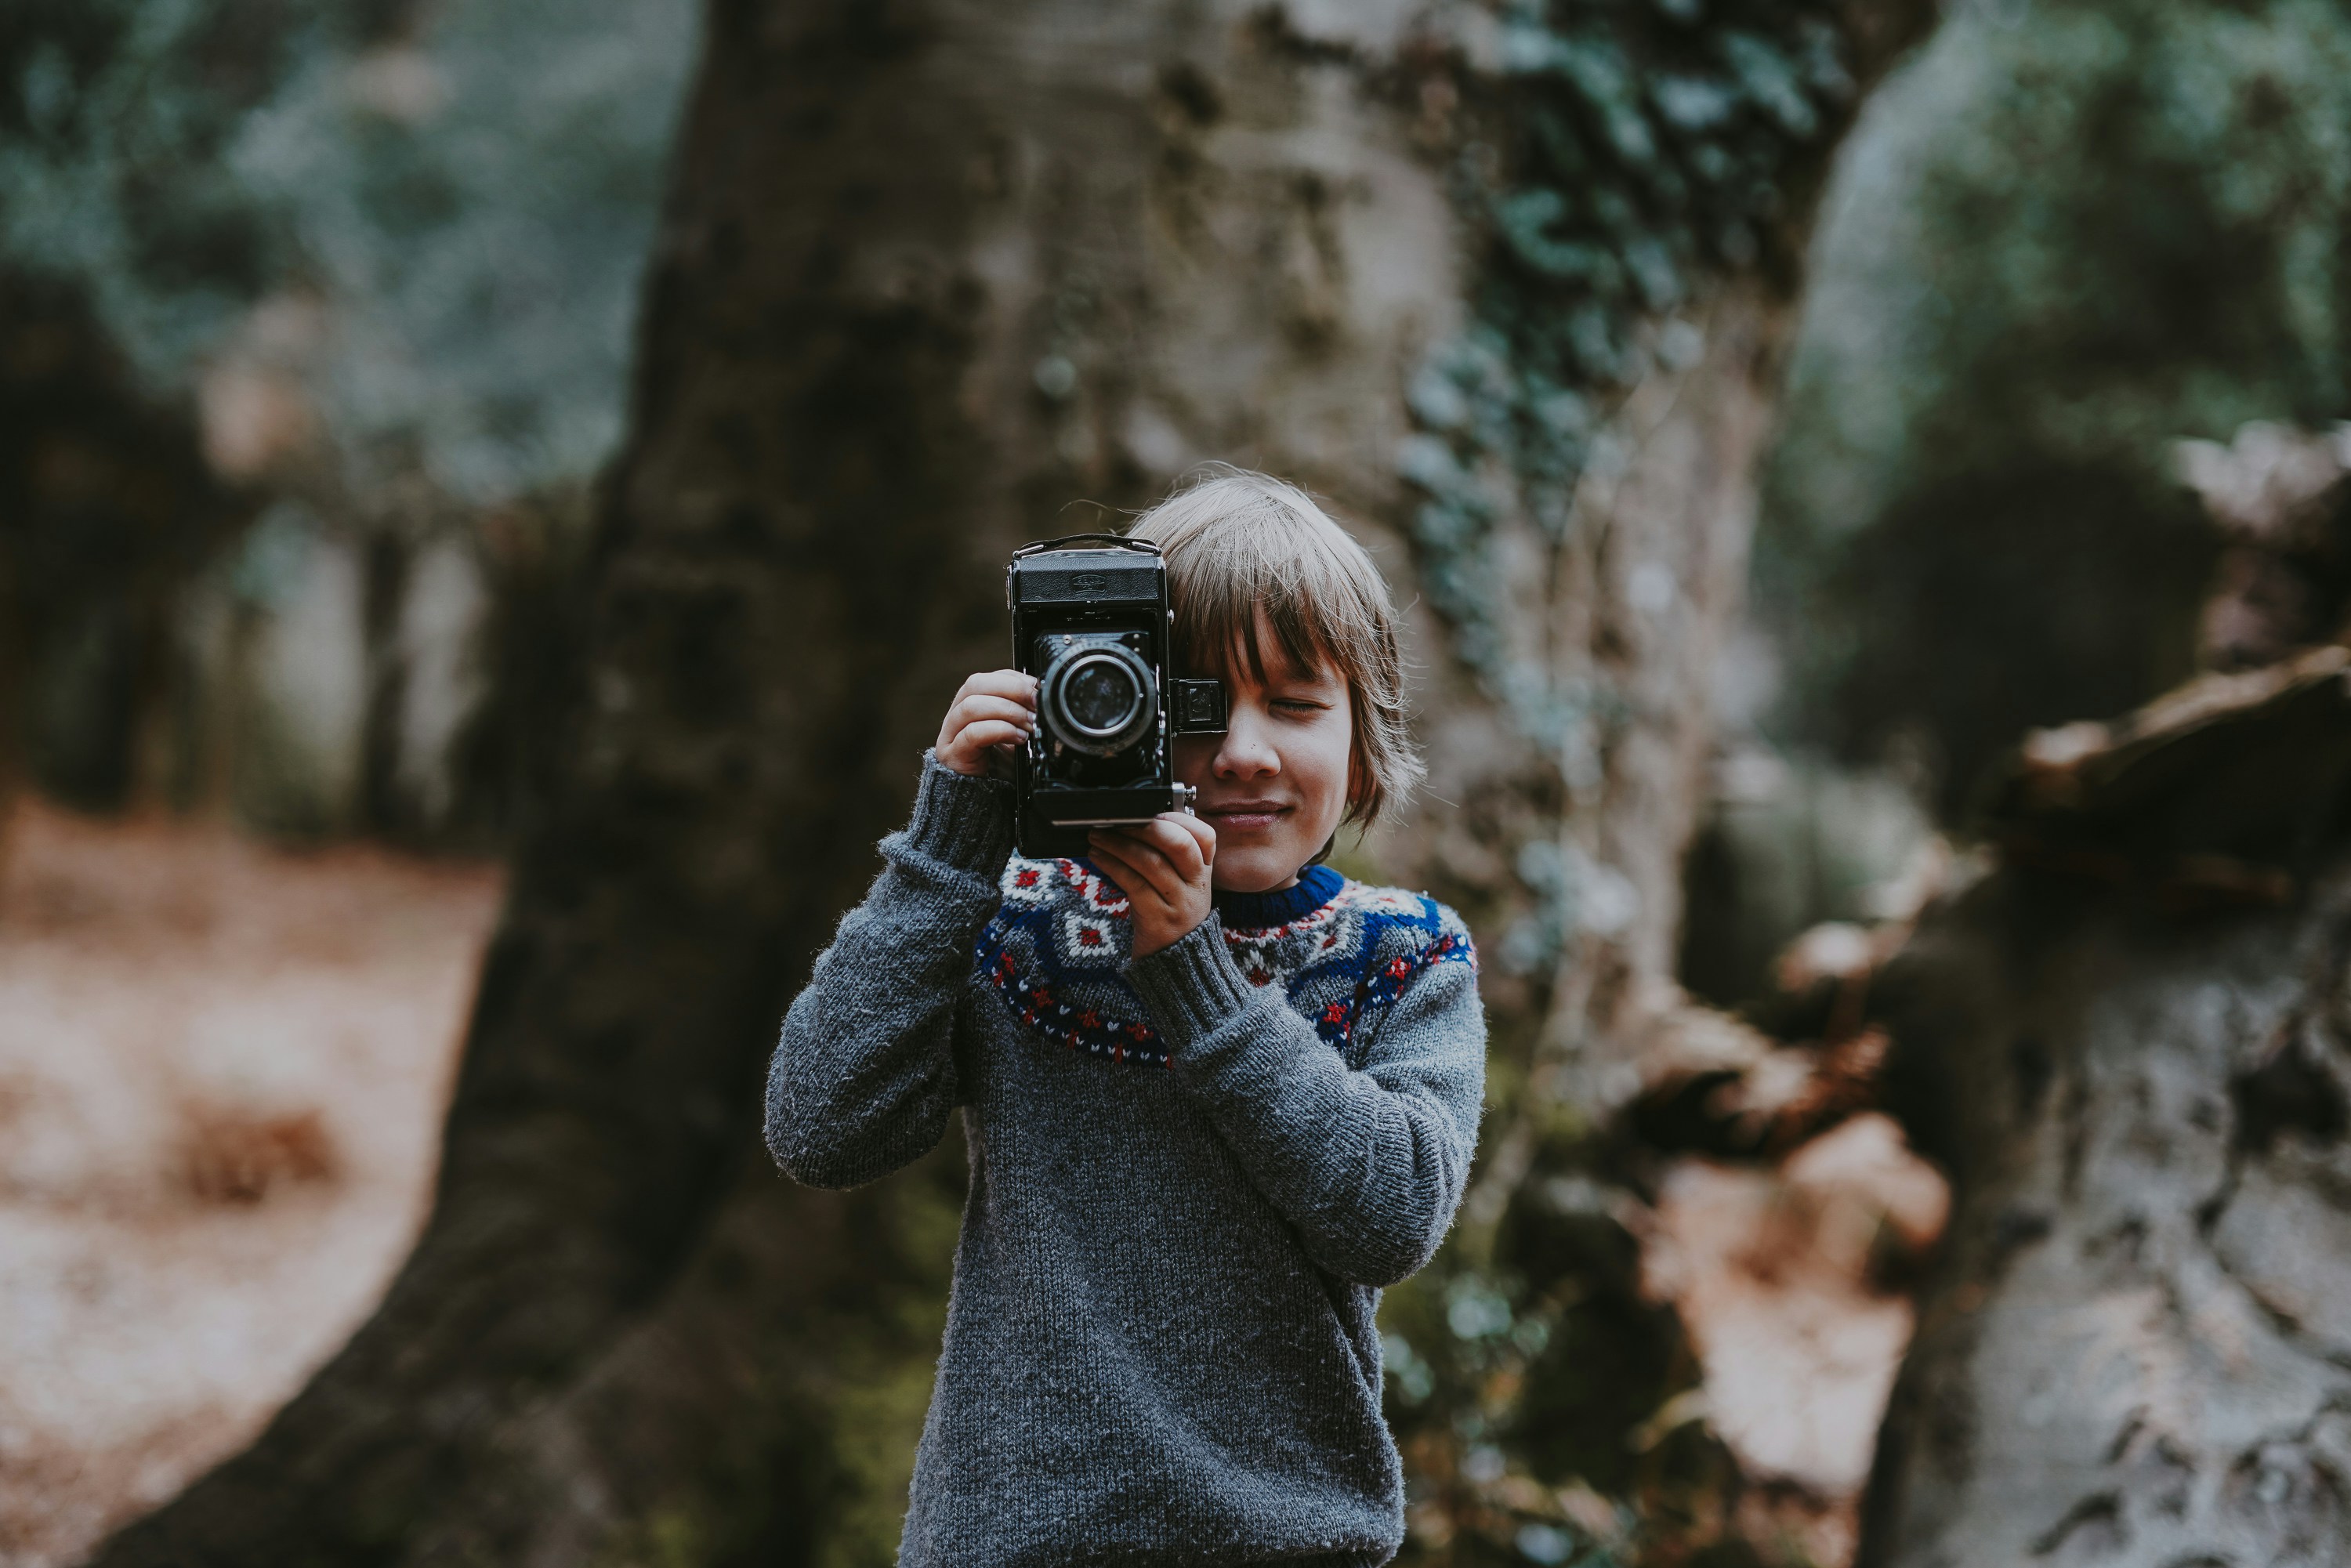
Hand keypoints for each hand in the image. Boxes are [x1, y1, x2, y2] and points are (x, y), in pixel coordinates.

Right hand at [937, 670, 1037, 778]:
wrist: (985, 799)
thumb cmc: (1000, 765)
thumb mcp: (1015, 733)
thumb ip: (1022, 713)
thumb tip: (1043, 697)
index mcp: (969, 704)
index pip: (986, 678)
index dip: (1012, 678)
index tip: (1035, 687)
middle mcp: (956, 715)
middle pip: (975, 684)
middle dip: (1010, 689)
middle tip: (1035, 703)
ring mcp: (950, 735)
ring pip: (972, 706)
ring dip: (1008, 711)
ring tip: (1028, 725)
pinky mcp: (953, 755)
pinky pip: (973, 734)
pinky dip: (1000, 730)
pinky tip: (1018, 738)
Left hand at [1088, 813, 1216, 958]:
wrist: (1176, 965)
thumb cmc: (1169, 916)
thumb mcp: (1178, 885)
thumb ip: (1166, 857)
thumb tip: (1132, 821)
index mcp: (1203, 872)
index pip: (1205, 837)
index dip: (1179, 819)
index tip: (1152, 812)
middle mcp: (1197, 885)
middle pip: (1179, 844)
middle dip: (1144, 827)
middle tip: (1116, 820)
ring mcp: (1180, 904)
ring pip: (1152, 862)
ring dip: (1119, 844)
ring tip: (1096, 836)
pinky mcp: (1159, 920)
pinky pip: (1135, 884)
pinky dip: (1113, 865)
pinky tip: (1097, 857)